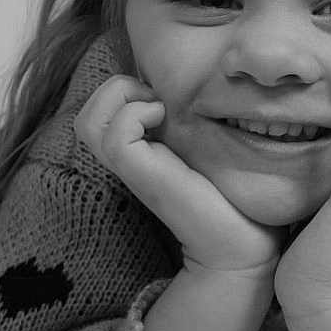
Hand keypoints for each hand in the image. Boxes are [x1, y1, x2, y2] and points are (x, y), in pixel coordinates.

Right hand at [75, 75, 283, 273]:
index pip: (97, 114)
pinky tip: (166, 118)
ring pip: (89, 122)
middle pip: (86, 118)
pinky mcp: (144, 177)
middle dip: (116, 89)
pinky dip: (137, 114)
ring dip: (122, 98)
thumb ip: (187, 127)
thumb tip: (185, 93)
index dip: (122, 92)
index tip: (164, 98)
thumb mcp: (204, 147)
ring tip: (159, 108)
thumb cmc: (233, 192)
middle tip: (158, 100)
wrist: (244, 242)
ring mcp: (132, 171)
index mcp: (138, 153)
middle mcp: (127, 162)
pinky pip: (116, 136)